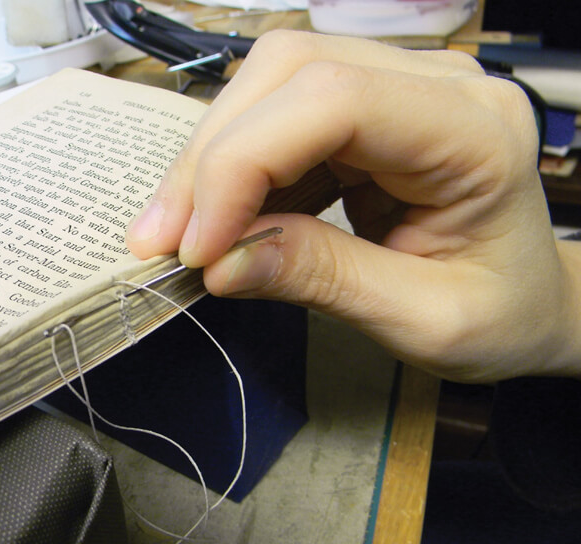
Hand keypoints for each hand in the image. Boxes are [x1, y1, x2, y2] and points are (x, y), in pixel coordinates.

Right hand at [126, 31, 580, 382]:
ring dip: (210, 163)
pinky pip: (275, 120)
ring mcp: (395, 89)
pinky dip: (232, 174)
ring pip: (269, 87)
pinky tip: (218, 224)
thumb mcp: (424, 319)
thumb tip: (220, 263)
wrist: (531, 301)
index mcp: (473, 131)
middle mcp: (434, 86)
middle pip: (289, 74)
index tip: (197, 247)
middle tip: (162, 241)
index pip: (336, 100)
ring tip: (178, 237)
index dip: (246, 163)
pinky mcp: (362, 112)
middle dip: (211, 159)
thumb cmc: (502, 314)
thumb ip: (325, 280)